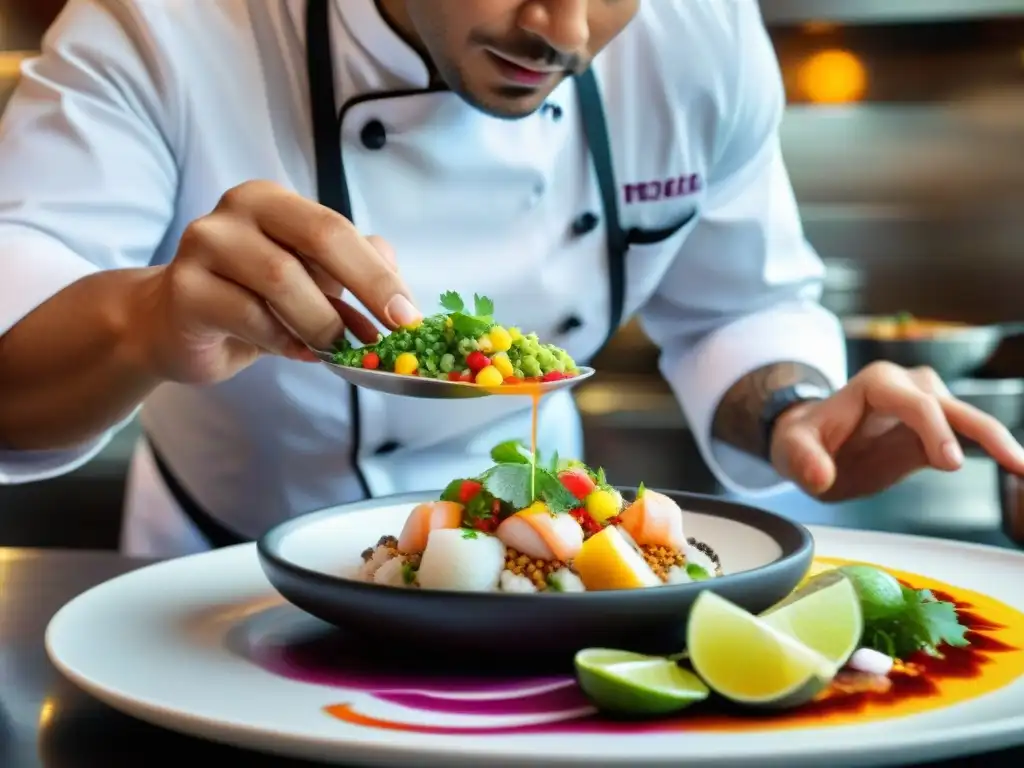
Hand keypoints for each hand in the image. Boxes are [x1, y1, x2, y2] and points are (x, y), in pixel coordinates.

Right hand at [135, 180, 420, 383]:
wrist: (174, 325)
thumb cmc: (251, 299)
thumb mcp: (309, 281)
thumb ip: (352, 273)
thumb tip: (399, 294)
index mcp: (272, 200)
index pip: (338, 228)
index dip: (378, 274)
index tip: (409, 317)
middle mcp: (237, 210)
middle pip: (317, 238)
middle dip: (364, 287)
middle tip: (388, 334)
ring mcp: (204, 245)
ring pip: (283, 281)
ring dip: (320, 323)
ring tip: (335, 348)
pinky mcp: (185, 290)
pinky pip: (250, 317)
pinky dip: (284, 341)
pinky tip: (297, 351)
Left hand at [770, 362, 1023, 500]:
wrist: (811, 442)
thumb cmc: (802, 440)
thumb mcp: (791, 449)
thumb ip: (803, 460)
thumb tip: (819, 476)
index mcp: (876, 384)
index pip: (914, 402)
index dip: (934, 429)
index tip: (949, 462)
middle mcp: (908, 387)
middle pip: (951, 408)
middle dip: (983, 433)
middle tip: (1014, 465)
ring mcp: (927, 405)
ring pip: (970, 420)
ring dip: (1001, 442)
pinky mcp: (937, 429)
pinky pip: (971, 437)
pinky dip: (995, 451)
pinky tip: (1018, 469)